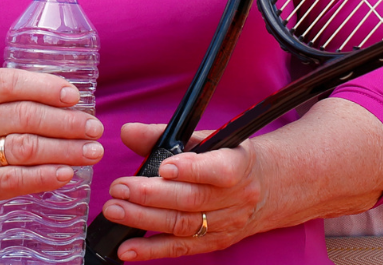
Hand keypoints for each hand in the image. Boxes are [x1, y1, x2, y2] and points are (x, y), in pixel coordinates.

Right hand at [0, 69, 103, 255]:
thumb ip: (7, 97)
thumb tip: (66, 98)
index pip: (13, 83)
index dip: (48, 87)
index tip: (75, 96)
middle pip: (27, 116)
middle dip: (68, 122)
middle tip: (94, 127)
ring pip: (27, 148)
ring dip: (66, 150)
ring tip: (91, 151)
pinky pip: (17, 180)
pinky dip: (45, 177)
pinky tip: (66, 174)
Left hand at [100, 126, 269, 259]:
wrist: (267, 187)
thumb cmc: (227, 156)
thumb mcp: (205, 138)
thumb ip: (164, 135)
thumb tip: (128, 132)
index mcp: (239, 163)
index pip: (220, 169)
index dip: (192, 169)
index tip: (164, 167)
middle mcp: (236, 197)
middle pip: (192, 200)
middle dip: (151, 195)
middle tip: (119, 189)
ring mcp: (226, 224)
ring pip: (184, 225)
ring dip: (145, 220)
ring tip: (116, 211)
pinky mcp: (215, 242)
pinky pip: (181, 248)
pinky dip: (151, 250)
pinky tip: (126, 248)